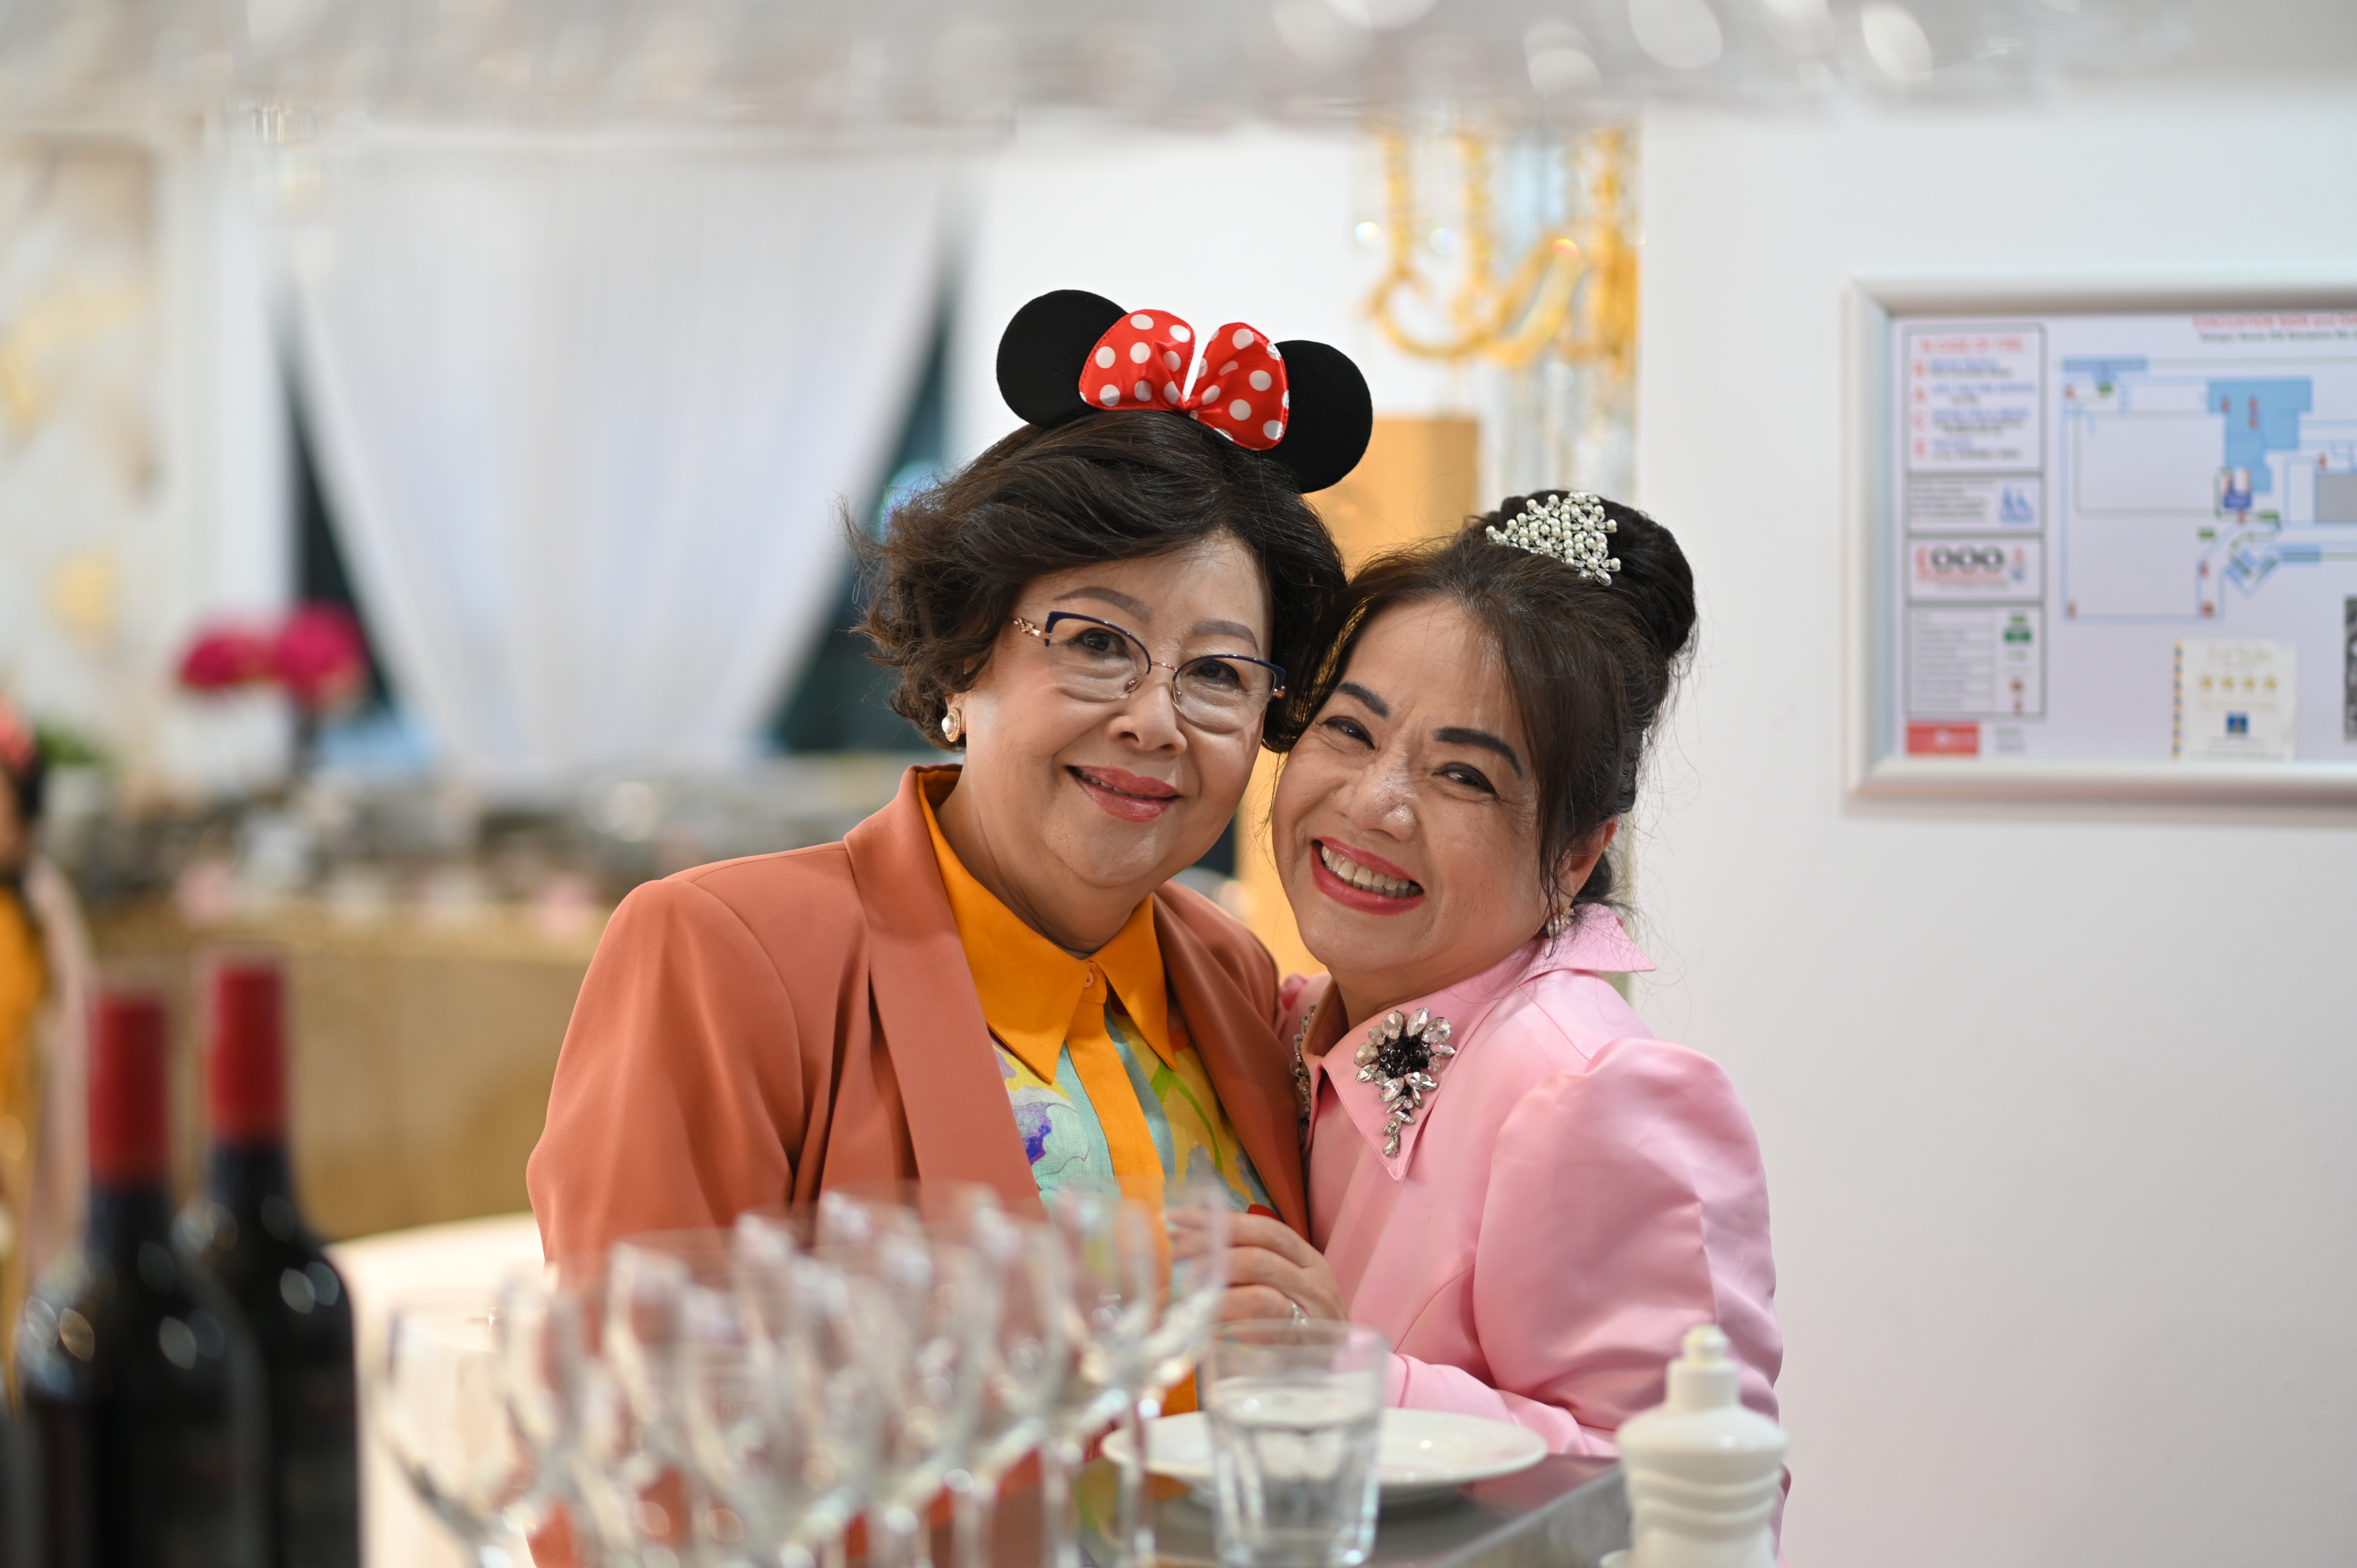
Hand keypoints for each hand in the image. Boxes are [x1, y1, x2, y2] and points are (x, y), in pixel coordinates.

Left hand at [1173, 1211, 1346, 1323]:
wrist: (1334, 1380)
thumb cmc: (1296, 1336)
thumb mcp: (1276, 1295)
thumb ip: (1242, 1272)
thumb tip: (1182, 1247)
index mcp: (1305, 1259)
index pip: (1260, 1226)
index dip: (1217, 1219)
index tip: (1175, 1217)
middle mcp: (1313, 1276)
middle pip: (1258, 1244)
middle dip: (1210, 1243)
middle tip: (1173, 1253)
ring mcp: (1312, 1305)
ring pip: (1260, 1269)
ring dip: (1216, 1273)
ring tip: (1185, 1285)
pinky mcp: (1305, 1336)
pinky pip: (1265, 1311)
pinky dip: (1233, 1308)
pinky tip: (1209, 1315)